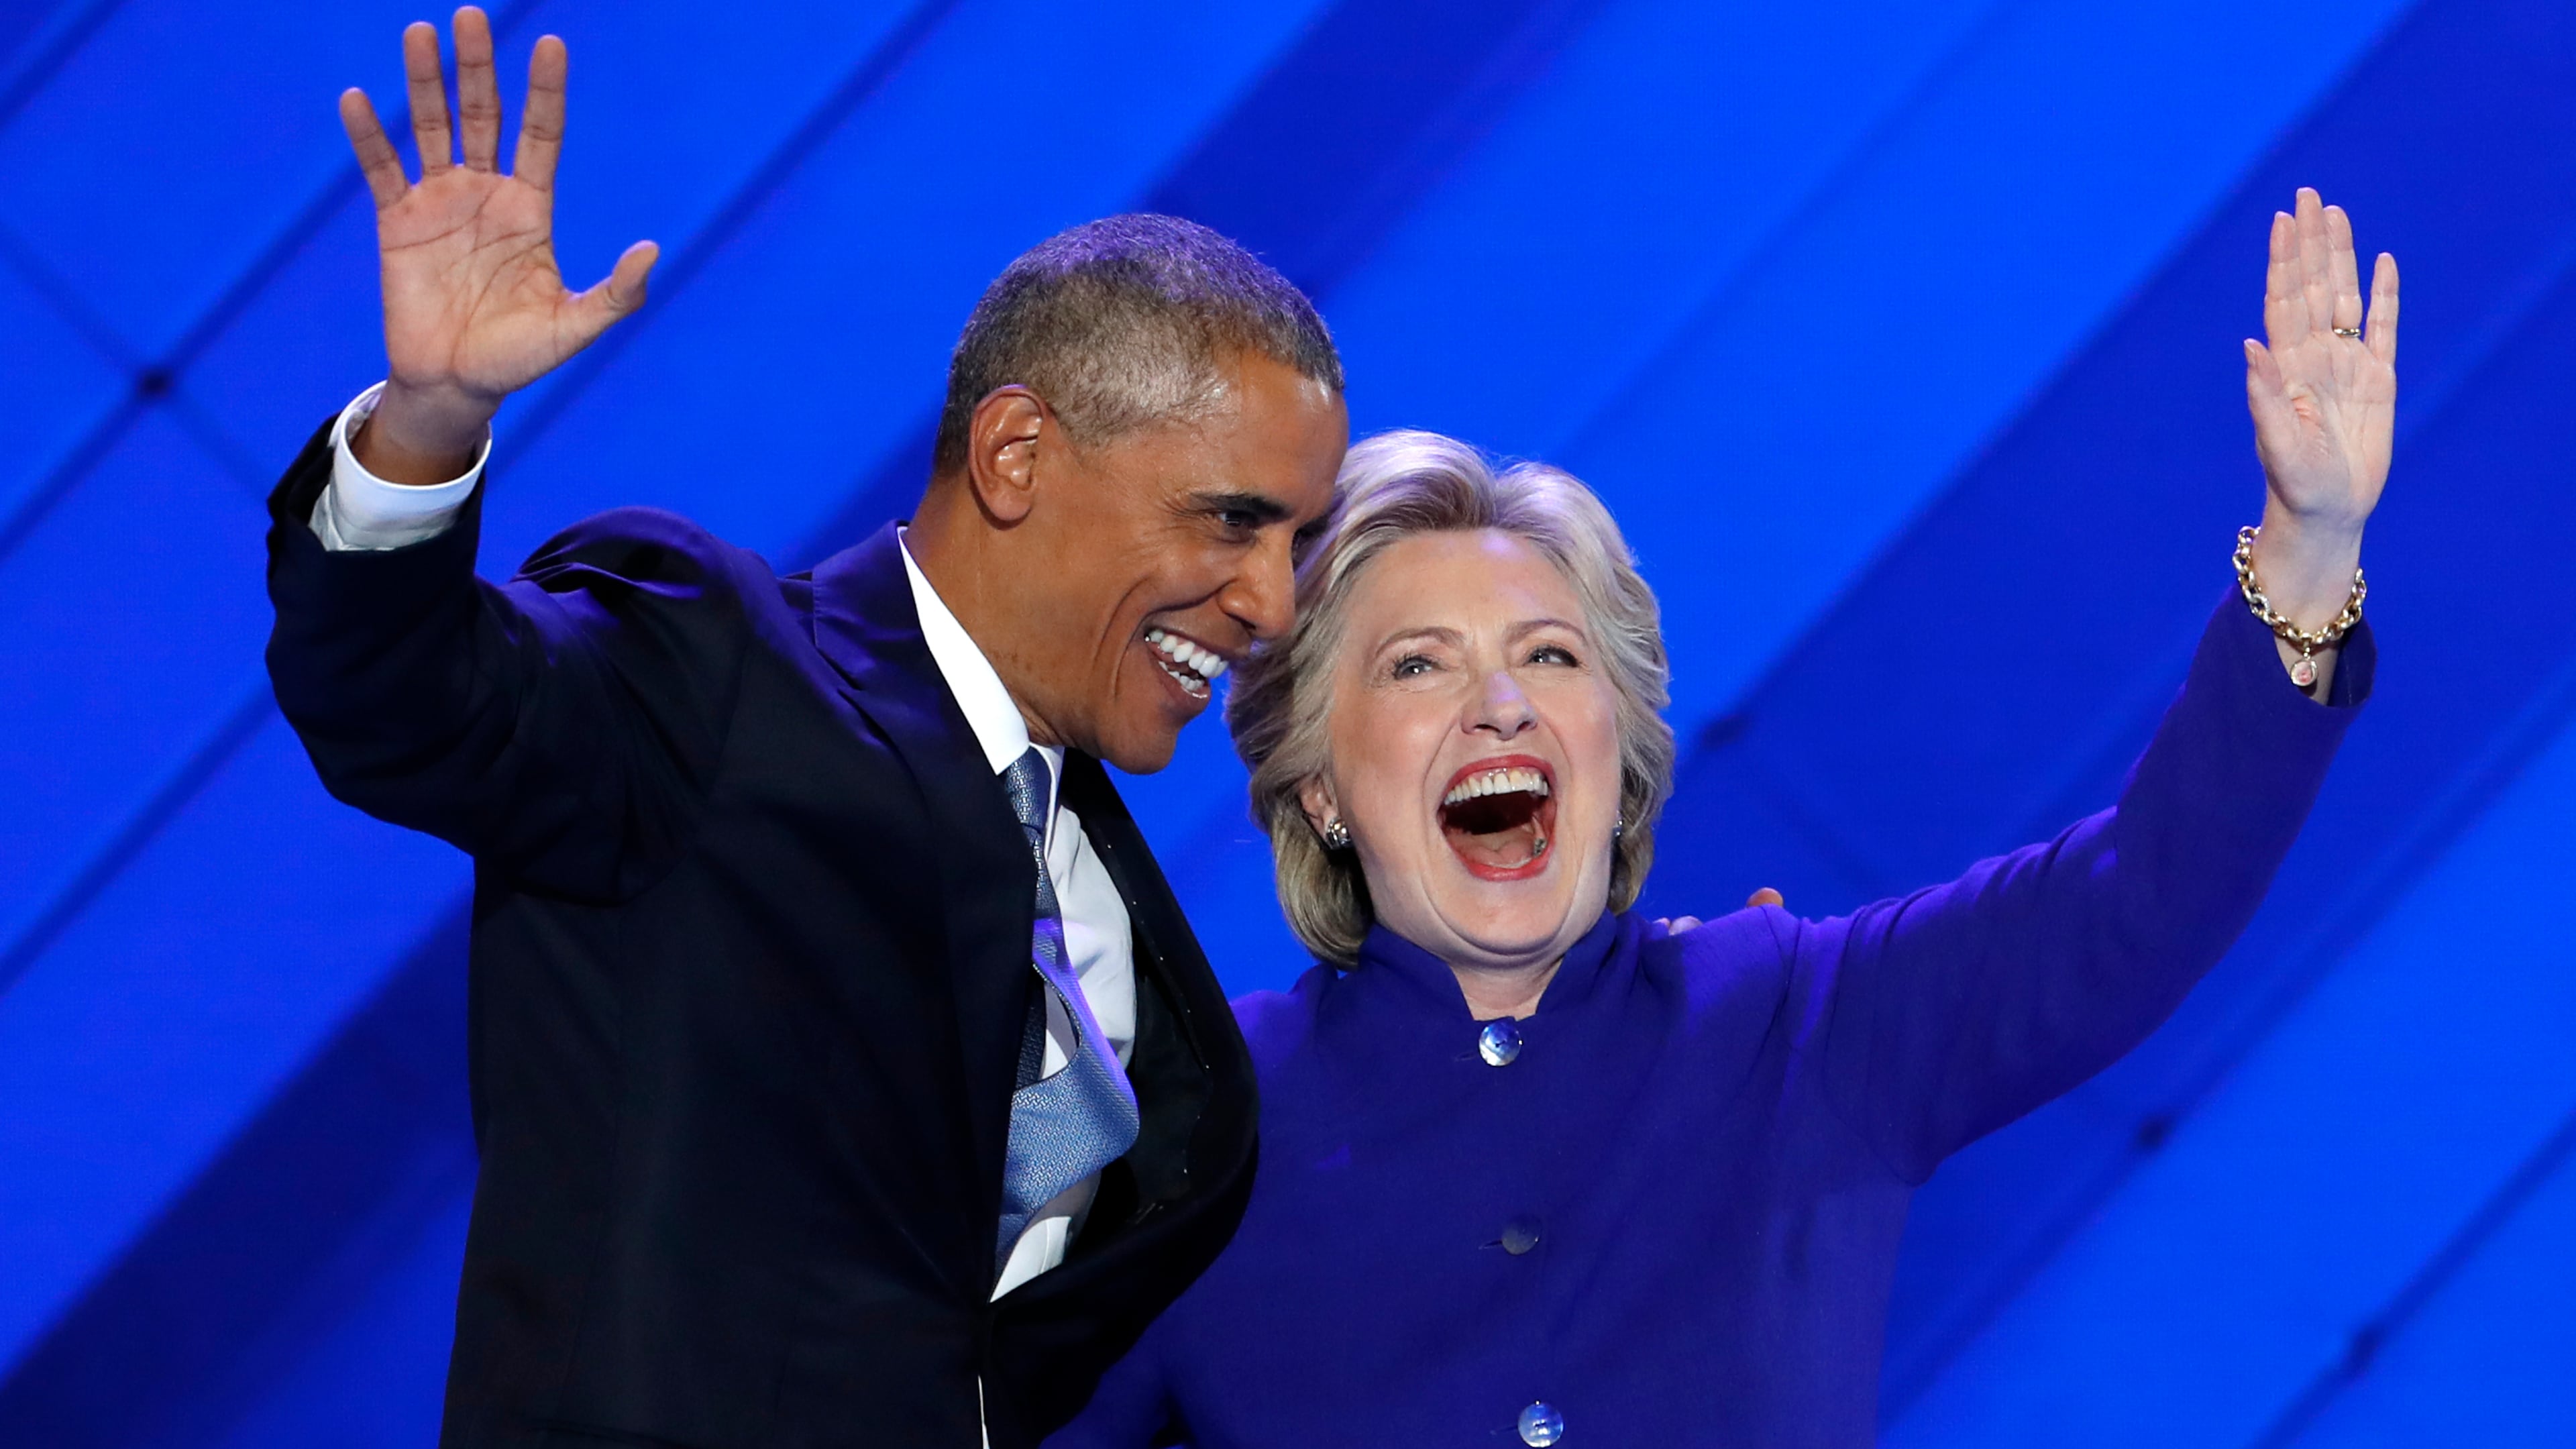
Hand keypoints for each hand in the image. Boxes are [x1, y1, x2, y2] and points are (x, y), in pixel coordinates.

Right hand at [341, 8, 656, 482]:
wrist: (457, 386)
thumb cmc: (519, 358)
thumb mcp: (576, 328)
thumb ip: (616, 294)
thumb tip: (652, 251)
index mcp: (531, 209)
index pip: (540, 135)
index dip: (544, 91)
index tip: (552, 43)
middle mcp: (486, 194)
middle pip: (484, 116)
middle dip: (478, 67)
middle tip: (471, 15)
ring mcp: (440, 203)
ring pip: (432, 128)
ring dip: (425, 82)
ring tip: (420, 32)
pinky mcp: (398, 223)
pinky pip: (382, 170)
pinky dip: (370, 137)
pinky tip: (358, 98)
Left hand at [2243, 187, 2397, 627]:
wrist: (2327, 513)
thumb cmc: (2295, 485)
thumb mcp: (2277, 442)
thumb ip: (2264, 395)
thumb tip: (2250, 344)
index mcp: (2286, 367)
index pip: (2283, 299)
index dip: (2284, 259)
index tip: (2282, 219)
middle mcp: (2314, 357)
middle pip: (2313, 285)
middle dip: (2310, 241)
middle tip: (2308, 194)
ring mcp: (2348, 364)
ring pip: (2345, 296)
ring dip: (2342, 256)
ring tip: (2337, 213)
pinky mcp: (2380, 380)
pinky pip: (2384, 328)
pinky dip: (2385, 296)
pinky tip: (2384, 263)